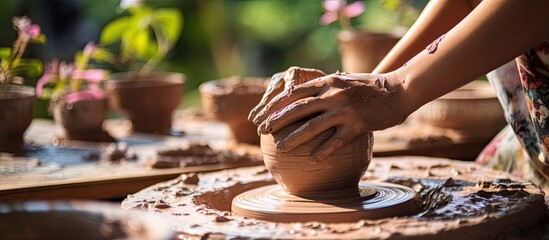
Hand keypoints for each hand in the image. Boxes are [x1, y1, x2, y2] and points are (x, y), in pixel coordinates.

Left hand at [254, 71, 408, 162]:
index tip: (260, 114)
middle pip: (298, 108)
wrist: (399, 89)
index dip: (275, 104)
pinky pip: (337, 140)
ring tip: (280, 147)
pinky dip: (323, 150)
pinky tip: (312, 160)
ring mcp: (345, 109)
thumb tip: (303, 96)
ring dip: (294, 137)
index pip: (294, 92)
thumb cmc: (369, 88)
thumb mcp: (344, 81)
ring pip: (313, 125)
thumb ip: (325, 87)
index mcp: (327, 82)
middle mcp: (333, 94)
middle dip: (277, 119)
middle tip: (262, 130)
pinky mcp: (358, 124)